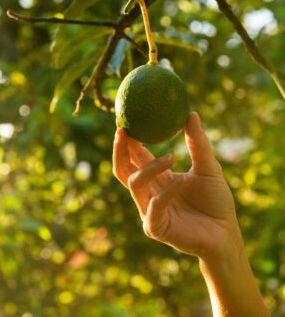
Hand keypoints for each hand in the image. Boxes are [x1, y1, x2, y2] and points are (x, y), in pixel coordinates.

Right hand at [112, 112, 241, 259]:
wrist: (225, 232)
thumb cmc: (215, 201)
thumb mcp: (208, 167)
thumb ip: (198, 143)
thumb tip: (191, 113)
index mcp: (157, 178)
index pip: (135, 157)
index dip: (128, 140)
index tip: (124, 121)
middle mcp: (149, 192)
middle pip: (123, 170)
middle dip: (119, 150)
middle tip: (123, 130)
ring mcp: (149, 210)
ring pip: (134, 183)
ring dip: (150, 167)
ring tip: (172, 157)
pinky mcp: (155, 227)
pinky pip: (153, 206)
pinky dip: (166, 191)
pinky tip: (183, 182)